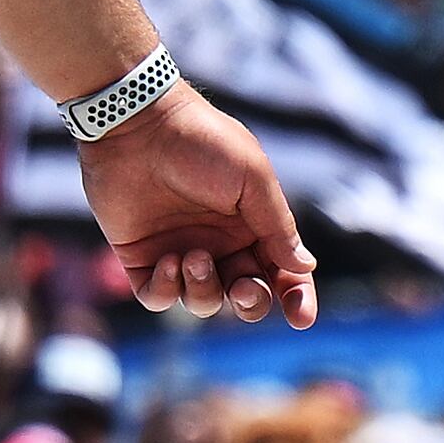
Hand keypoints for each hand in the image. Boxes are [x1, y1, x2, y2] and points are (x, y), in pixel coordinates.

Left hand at [80, 84, 316, 326]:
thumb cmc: (202, 143)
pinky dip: (167, 290)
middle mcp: (220, 244)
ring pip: (204, 301)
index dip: (296, 297)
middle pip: (246, 296)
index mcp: (252, 226)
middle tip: (245, 286)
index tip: (301, 317)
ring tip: (193, 255)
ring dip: (205, 289)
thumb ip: (278, 227)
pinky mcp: (141, 258)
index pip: (282, 273)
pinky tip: (169, 260)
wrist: (137, 124)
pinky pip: (158, 298)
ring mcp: (180, 253)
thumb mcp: (253, 179)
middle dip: (251, 302)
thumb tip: (306, 268)